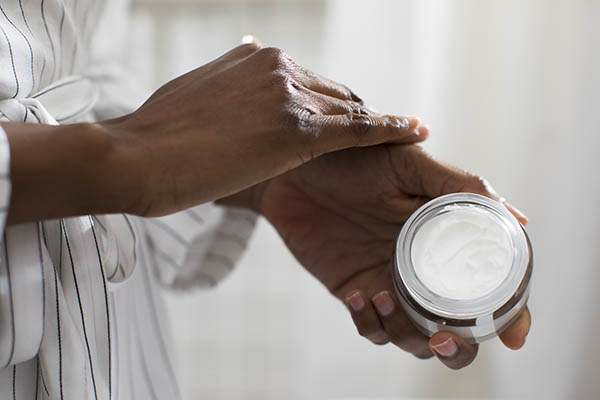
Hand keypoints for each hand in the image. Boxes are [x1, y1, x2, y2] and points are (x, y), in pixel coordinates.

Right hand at [101, 39, 426, 217]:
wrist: (136, 156)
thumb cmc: (156, 134)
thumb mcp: (195, 88)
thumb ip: (230, 70)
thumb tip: (252, 45)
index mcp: (256, 57)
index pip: (309, 81)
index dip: (331, 102)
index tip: (348, 114)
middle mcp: (278, 67)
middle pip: (335, 93)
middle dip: (358, 113)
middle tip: (386, 130)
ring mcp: (289, 97)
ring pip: (350, 110)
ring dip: (379, 122)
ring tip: (411, 133)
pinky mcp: (298, 132)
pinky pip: (358, 129)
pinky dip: (391, 128)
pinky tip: (416, 130)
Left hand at [241, 144, 529, 368]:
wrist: (292, 169)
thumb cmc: (350, 159)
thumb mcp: (407, 163)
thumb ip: (457, 185)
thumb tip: (517, 217)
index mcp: (445, 239)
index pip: (488, 286)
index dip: (508, 315)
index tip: (513, 336)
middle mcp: (422, 266)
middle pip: (457, 327)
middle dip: (459, 346)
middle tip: (443, 337)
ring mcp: (388, 281)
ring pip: (415, 337)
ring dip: (407, 332)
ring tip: (382, 294)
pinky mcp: (355, 291)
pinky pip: (371, 328)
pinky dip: (369, 322)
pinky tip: (356, 293)